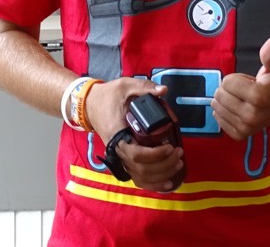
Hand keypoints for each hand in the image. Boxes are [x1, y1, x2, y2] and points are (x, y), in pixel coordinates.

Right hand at [84, 78, 183, 192]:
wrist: (91, 104)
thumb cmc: (108, 96)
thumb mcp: (125, 86)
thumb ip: (144, 88)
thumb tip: (163, 90)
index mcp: (118, 134)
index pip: (136, 154)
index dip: (155, 155)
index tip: (170, 147)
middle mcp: (118, 150)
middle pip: (141, 169)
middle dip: (164, 165)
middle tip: (179, 153)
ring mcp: (120, 157)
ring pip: (140, 177)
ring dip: (161, 175)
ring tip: (178, 164)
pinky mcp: (123, 160)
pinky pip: (137, 178)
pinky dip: (152, 184)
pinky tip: (168, 183)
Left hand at [212, 36, 269, 140]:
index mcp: (259, 96)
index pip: (226, 82)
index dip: (236, 78)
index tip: (249, 81)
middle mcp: (251, 115)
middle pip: (220, 95)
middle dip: (229, 89)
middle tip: (245, 90)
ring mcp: (246, 127)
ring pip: (217, 107)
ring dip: (226, 100)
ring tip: (242, 99)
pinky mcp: (241, 135)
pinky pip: (219, 121)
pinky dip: (224, 113)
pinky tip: (236, 109)